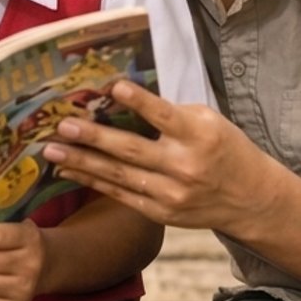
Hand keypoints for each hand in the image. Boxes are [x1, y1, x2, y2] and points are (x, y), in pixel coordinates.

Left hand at [41, 81, 292, 238]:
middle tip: (62, 125)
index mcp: (199, 136)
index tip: (114, 87)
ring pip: (119, 176)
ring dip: (82, 161)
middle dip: (94, 138)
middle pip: (133, 150)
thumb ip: (170, 114)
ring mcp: (171, 195)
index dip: (139, 102)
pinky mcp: (160, 213)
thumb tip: (121, 99)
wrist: (250, 198)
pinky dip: (92, 181)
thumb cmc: (224, 148)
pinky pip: (120, 195)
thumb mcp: (208, 122)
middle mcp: (184, 167)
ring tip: (51, 149)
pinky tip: (68, 170)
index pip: (165, 116)